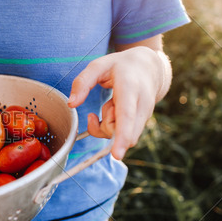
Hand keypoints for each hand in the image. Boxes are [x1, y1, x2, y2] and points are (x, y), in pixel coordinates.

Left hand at [67, 45, 167, 159]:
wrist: (149, 67)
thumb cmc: (121, 66)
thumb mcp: (98, 65)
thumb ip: (82, 82)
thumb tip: (71, 104)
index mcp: (130, 87)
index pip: (126, 115)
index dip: (121, 136)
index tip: (116, 155)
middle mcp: (142, 103)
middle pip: (123, 132)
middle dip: (106, 125)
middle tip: (106, 106)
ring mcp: (145, 114)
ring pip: (122, 135)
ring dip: (108, 124)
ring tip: (112, 104)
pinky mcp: (143, 122)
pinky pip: (123, 135)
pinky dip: (113, 126)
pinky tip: (115, 110)